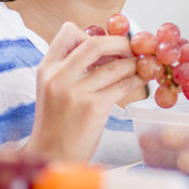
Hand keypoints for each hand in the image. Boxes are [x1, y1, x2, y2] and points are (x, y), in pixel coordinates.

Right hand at [24, 22, 142, 161]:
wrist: (51, 155)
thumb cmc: (56, 123)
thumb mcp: (52, 88)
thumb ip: (70, 68)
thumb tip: (105, 50)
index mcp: (47, 68)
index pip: (68, 32)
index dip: (91, 34)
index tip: (105, 45)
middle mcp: (59, 77)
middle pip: (95, 43)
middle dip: (120, 43)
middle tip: (132, 49)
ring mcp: (76, 93)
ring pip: (115, 66)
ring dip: (134, 63)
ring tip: (141, 66)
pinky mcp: (93, 108)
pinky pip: (122, 86)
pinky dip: (136, 80)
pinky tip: (140, 80)